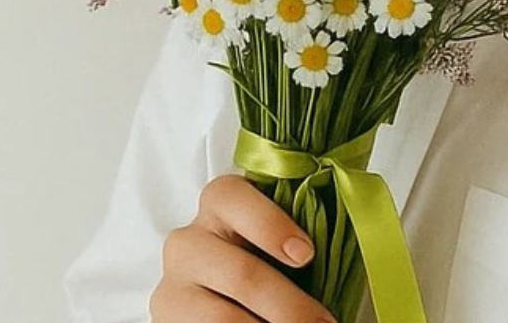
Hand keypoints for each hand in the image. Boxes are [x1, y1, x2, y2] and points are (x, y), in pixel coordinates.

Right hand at [153, 173, 335, 322]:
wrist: (217, 294)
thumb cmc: (265, 260)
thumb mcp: (274, 241)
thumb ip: (297, 238)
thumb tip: (340, 255)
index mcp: (218, 205)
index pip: (232, 198)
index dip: (271, 224)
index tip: (307, 255)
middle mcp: (188, 242)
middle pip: (241, 274)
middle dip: (290, 306)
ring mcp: (173, 286)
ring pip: (224, 319)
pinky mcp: (167, 320)